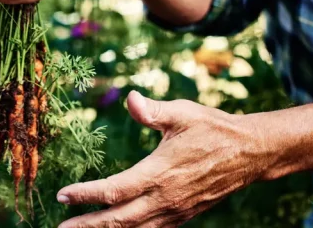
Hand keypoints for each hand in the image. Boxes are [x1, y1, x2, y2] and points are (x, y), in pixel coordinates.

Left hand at [56, 92, 268, 227]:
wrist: (250, 153)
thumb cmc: (212, 128)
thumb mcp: (183, 113)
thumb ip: (154, 110)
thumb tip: (130, 98)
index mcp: (159, 173)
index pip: (114, 190)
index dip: (86, 195)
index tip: (62, 195)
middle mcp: (164, 198)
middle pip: (118, 220)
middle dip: (87, 226)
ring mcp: (174, 211)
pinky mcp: (182, 215)